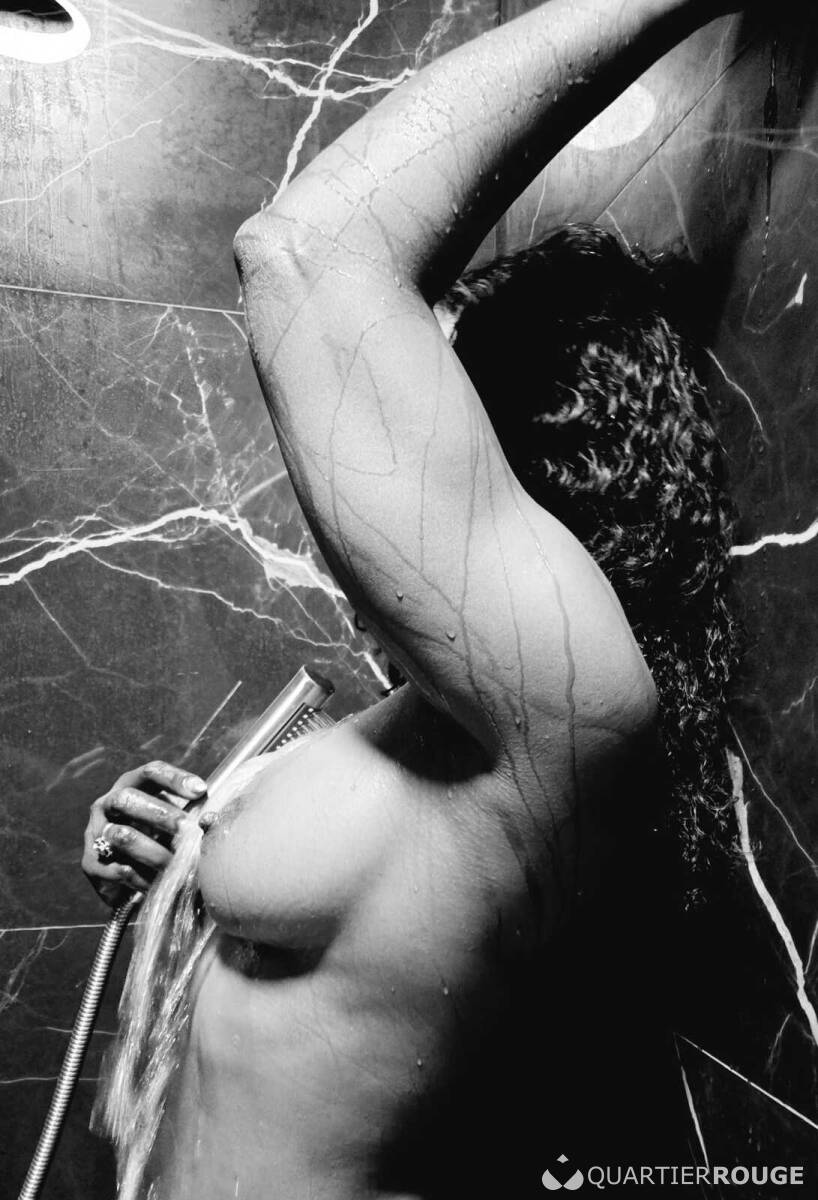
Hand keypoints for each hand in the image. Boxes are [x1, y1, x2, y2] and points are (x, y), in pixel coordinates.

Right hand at [81, 761, 206, 906]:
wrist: (131, 876)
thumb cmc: (161, 838)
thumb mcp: (175, 822)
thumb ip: (191, 816)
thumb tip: (211, 820)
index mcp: (131, 785)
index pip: (150, 772)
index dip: (174, 778)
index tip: (201, 790)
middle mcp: (107, 804)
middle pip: (128, 798)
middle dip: (160, 813)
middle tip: (187, 829)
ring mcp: (95, 832)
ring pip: (121, 835)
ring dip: (153, 851)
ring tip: (177, 864)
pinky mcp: (90, 862)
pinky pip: (115, 867)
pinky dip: (140, 877)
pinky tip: (158, 884)